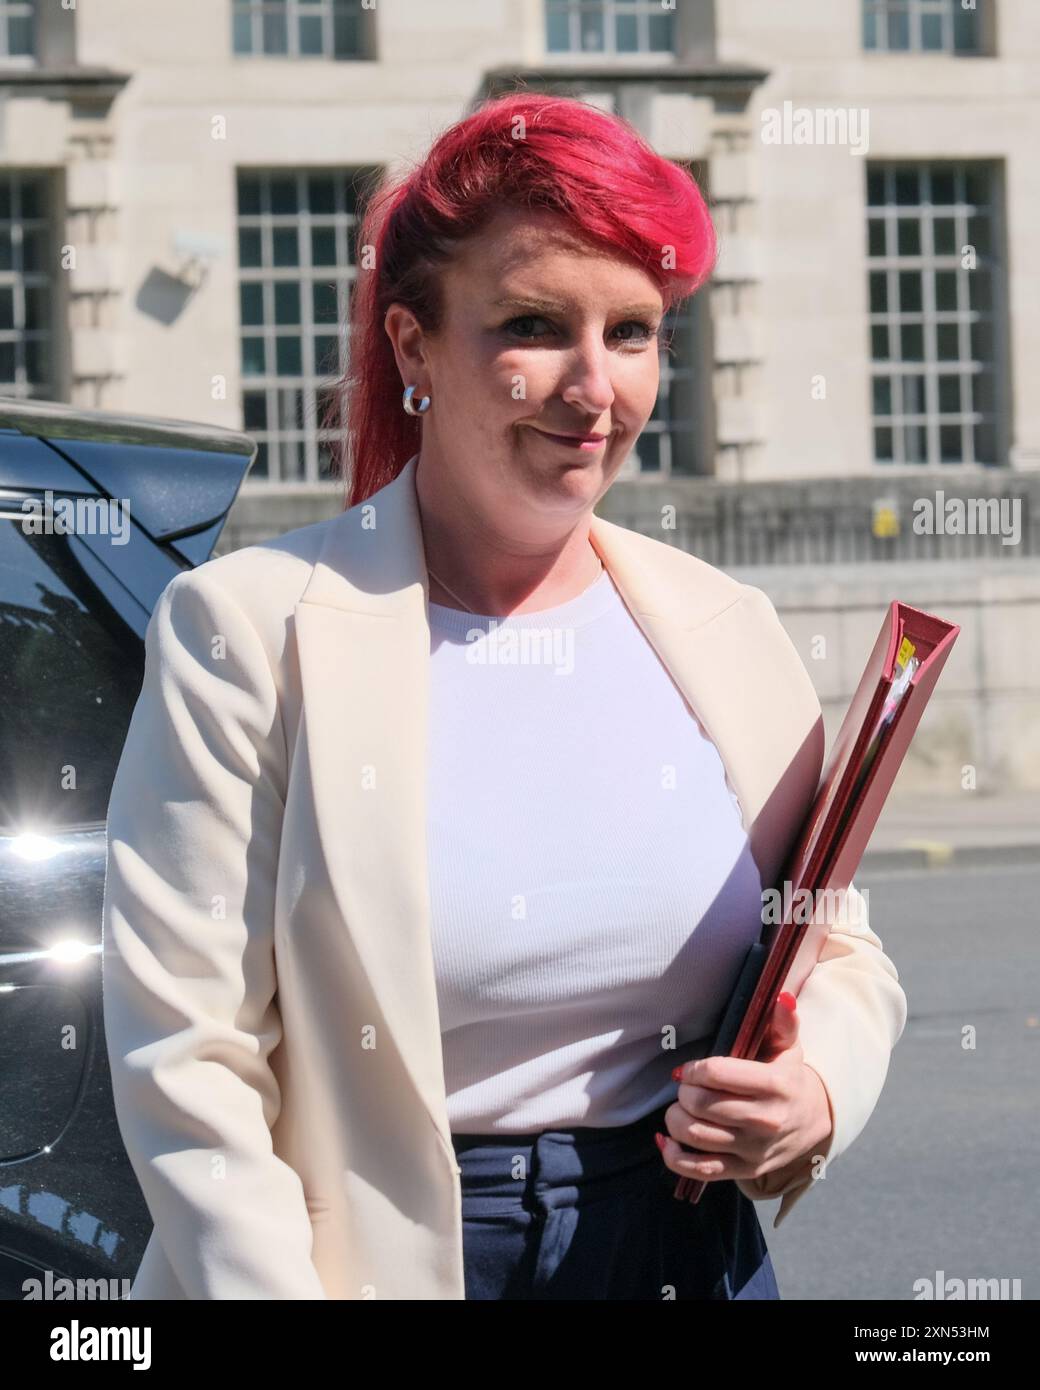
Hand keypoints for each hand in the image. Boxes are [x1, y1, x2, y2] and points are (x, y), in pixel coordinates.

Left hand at [655, 991, 833, 1184]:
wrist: (814, 1121)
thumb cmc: (789, 1076)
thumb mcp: (789, 1046)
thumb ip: (783, 1021)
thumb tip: (780, 997)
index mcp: (776, 1084)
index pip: (717, 1074)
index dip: (694, 1069)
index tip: (689, 1069)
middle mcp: (766, 1120)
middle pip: (702, 1105)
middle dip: (684, 1093)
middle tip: (685, 1087)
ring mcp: (755, 1149)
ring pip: (697, 1136)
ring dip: (675, 1120)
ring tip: (680, 1108)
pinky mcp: (745, 1171)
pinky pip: (701, 1170)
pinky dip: (675, 1157)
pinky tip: (666, 1140)